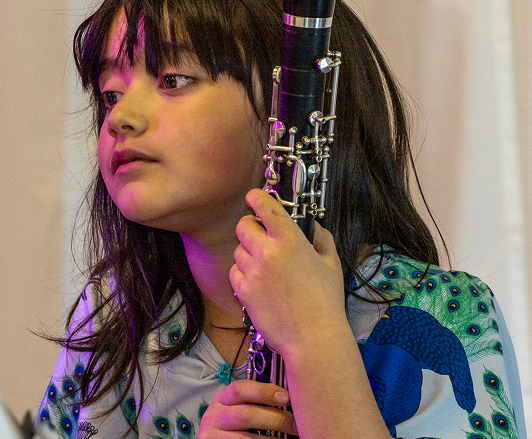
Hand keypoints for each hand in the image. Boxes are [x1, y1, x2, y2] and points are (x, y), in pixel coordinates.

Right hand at [197, 380, 297, 437]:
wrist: (218, 438)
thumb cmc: (234, 421)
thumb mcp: (238, 406)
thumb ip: (256, 400)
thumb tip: (288, 396)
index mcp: (222, 398)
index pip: (240, 389)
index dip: (264, 391)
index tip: (286, 397)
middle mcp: (214, 416)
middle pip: (246, 415)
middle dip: (275, 419)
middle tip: (295, 424)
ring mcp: (213, 436)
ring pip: (247, 438)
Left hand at [229, 188, 344, 355]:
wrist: (313, 338)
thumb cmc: (326, 301)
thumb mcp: (331, 264)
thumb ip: (321, 238)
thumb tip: (313, 226)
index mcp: (290, 239)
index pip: (265, 206)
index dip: (257, 197)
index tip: (254, 196)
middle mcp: (267, 251)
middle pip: (243, 225)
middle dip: (250, 227)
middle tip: (260, 237)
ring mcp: (252, 271)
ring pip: (238, 250)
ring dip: (248, 253)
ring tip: (265, 267)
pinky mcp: (243, 291)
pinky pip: (235, 272)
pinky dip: (243, 274)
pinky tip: (258, 283)